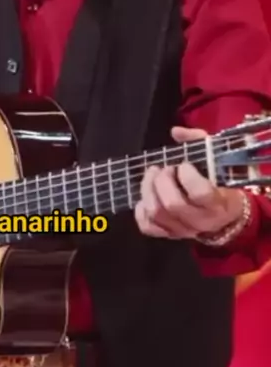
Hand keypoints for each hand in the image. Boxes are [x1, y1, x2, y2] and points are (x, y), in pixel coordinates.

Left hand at [135, 126, 244, 240]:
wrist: (225, 215)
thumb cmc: (218, 181)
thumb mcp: (216, 158)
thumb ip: (198, 141)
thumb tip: (176, 132)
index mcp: (217, 202)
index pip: (200, 193)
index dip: (187, 175)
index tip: (183, 165)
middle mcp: (200, 220)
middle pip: (172, 204)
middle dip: (162, 180)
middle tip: (163, 169)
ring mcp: (183, 230)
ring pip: (156, 214)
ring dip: (148, 190)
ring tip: (152, 176)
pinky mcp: (169, 234)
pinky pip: (148, 227)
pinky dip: (141, 210)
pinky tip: (146, 196)